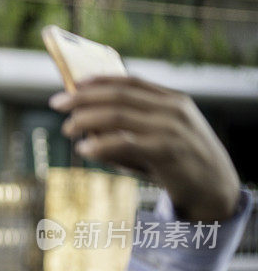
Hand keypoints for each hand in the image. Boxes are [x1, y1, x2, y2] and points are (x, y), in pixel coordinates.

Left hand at [50, 76, 240, 222]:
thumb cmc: (180, 164)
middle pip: (118, 96)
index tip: (73, 84)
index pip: (130, 82)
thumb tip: (86, 129)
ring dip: (86, 119)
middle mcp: (172, 109)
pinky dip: (100, 145)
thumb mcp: (157, 140)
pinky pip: (124, 142)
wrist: (214, 190)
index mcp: (173, 100)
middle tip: (56, 103)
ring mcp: (170, 128)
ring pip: (117, 115)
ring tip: (67, 128)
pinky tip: (84, 149)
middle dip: (83, 98)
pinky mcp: (166, 150)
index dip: (99, 81)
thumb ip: (128, 131)